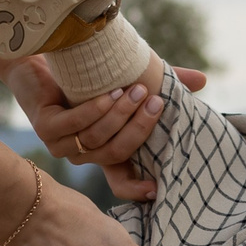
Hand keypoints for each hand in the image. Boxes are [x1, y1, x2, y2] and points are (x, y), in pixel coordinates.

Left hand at [10, 53, 208, 200]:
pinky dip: (95, 110)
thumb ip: (163, 82)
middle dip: (139, 128)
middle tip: (157, 101)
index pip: (120, 180)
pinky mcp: (45, 127)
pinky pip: (75, 125)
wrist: (42, 55)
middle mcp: (82, 153)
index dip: (136, 188)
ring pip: (97, 139)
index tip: (157, 189)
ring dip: (119, 116)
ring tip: (135, 90)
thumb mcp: (130, 79)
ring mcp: (62, 143)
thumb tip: (203, 81)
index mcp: (102, 150)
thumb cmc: (89, 71)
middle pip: (117, 152)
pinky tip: (109, 93)